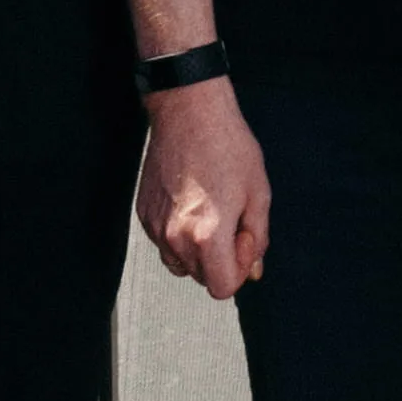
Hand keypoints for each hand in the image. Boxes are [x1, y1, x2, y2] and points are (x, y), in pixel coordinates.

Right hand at [135, 83, 269, 298]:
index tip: (244, 238)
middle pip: (201, 277)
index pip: (222, 288)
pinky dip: (180, 234)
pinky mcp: (143, 215)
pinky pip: (164, 242)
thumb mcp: (258, 192)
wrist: (188, 112)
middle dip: (222, 259)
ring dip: (199, 250)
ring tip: (212, 211)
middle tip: (233, 220)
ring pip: (181, 263)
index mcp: (207, 235)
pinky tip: (193, 203)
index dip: (241, 269)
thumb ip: (258, 238)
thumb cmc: (226, 144)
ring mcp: (155, 227)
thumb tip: (255, 268)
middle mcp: (175, 237)